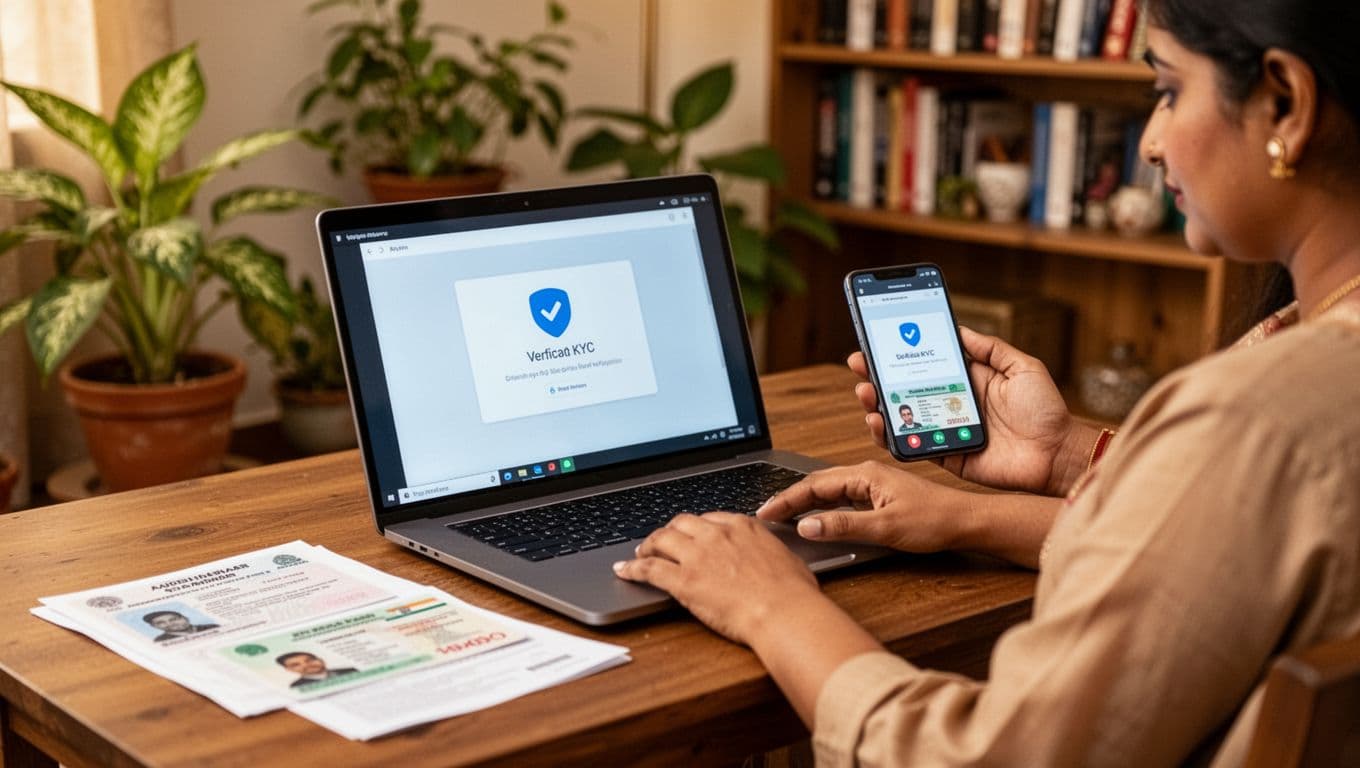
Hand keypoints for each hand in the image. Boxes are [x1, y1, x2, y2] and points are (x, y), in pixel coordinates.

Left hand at [613, 512, 826, 645]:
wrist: (784, 611)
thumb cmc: (794, 593)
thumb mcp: (787, 559)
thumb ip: (769, 552)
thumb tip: (772, 558)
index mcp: (742, 527)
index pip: (710, 518)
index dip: (696, 527)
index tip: (692, 533)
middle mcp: (716, 534)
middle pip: (681, 522)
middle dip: (669, 530)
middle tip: (663, 540)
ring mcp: (697, 555)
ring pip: (661, 539)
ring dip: (648, 545)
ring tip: (641, 553)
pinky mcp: (683, 580)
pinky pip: (649, 569)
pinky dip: (632, 568)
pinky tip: (624, 570)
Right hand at [756, 461, 973, 552]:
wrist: (966, 522)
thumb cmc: (934, 521)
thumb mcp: (884, 528)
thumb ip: (842, 527)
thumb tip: (806, 526)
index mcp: (865, 474)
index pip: (813, 484)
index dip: (786, 499)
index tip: (766, 512)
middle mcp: (867, 474)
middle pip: (817, 484)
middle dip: (790, 499)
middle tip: (767, 516)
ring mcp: (874, 485)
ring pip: (830, 492)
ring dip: (806, 503)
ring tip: (784, 517)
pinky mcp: (880, 497)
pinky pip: (843, 499)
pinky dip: (824, 509)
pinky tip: (817, 520)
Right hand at [851, 326, 1094, 495]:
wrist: (1058, 454)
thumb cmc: (1047, 411)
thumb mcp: (1023, 367)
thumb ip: (990, 348)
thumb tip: (960, 328)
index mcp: (967, 381)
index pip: (924, 364)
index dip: (899, 354)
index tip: (876, 341)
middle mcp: (951, 404)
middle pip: (904, 389)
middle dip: (877, 376)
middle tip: (859, 365)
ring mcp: (945, 430)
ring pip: (901, 418)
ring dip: (877, 405)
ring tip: (866, 394)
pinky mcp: (946, 455)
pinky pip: (911, 447)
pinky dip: (891, 438)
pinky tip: (879, 423)